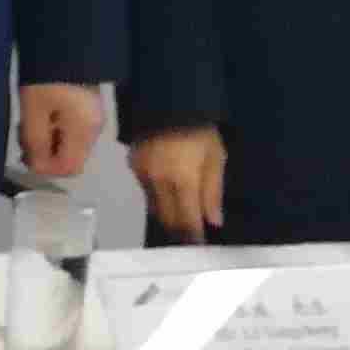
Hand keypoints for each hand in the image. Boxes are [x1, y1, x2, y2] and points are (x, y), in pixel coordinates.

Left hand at [17, 82, 102, 180]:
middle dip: (44, 154)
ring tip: (28, 124)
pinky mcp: (87, 108)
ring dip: (47, 142)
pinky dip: (54, 130)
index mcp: (85, 130)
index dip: (45, 168)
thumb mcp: (33, 111)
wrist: (63, 42)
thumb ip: (34, 142)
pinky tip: (39, 116)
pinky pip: (71, 131)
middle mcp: (95, 128)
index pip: (69, 168)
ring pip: (70, 145)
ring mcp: (93, 117)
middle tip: (23, 137)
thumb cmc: (45, 78)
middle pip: (71, 158)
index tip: (24, 154)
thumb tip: (36, 166)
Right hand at [131, 126, 224, 240]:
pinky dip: (157, 199)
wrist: (169, 101)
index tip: (199, 247)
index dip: (193, 237)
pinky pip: (146, 192)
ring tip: (180, 220)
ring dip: (167, 216)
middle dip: (179, 231)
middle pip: (167, 218)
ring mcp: (142, 174)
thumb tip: (213, 222)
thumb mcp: (215, 158)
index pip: (186, 220)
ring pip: (154, 207)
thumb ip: (212, 192)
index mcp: (182, 181)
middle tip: (190, 239)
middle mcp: (158, 183)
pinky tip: (167, 196)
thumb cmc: (200, 131)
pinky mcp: (133, 166)